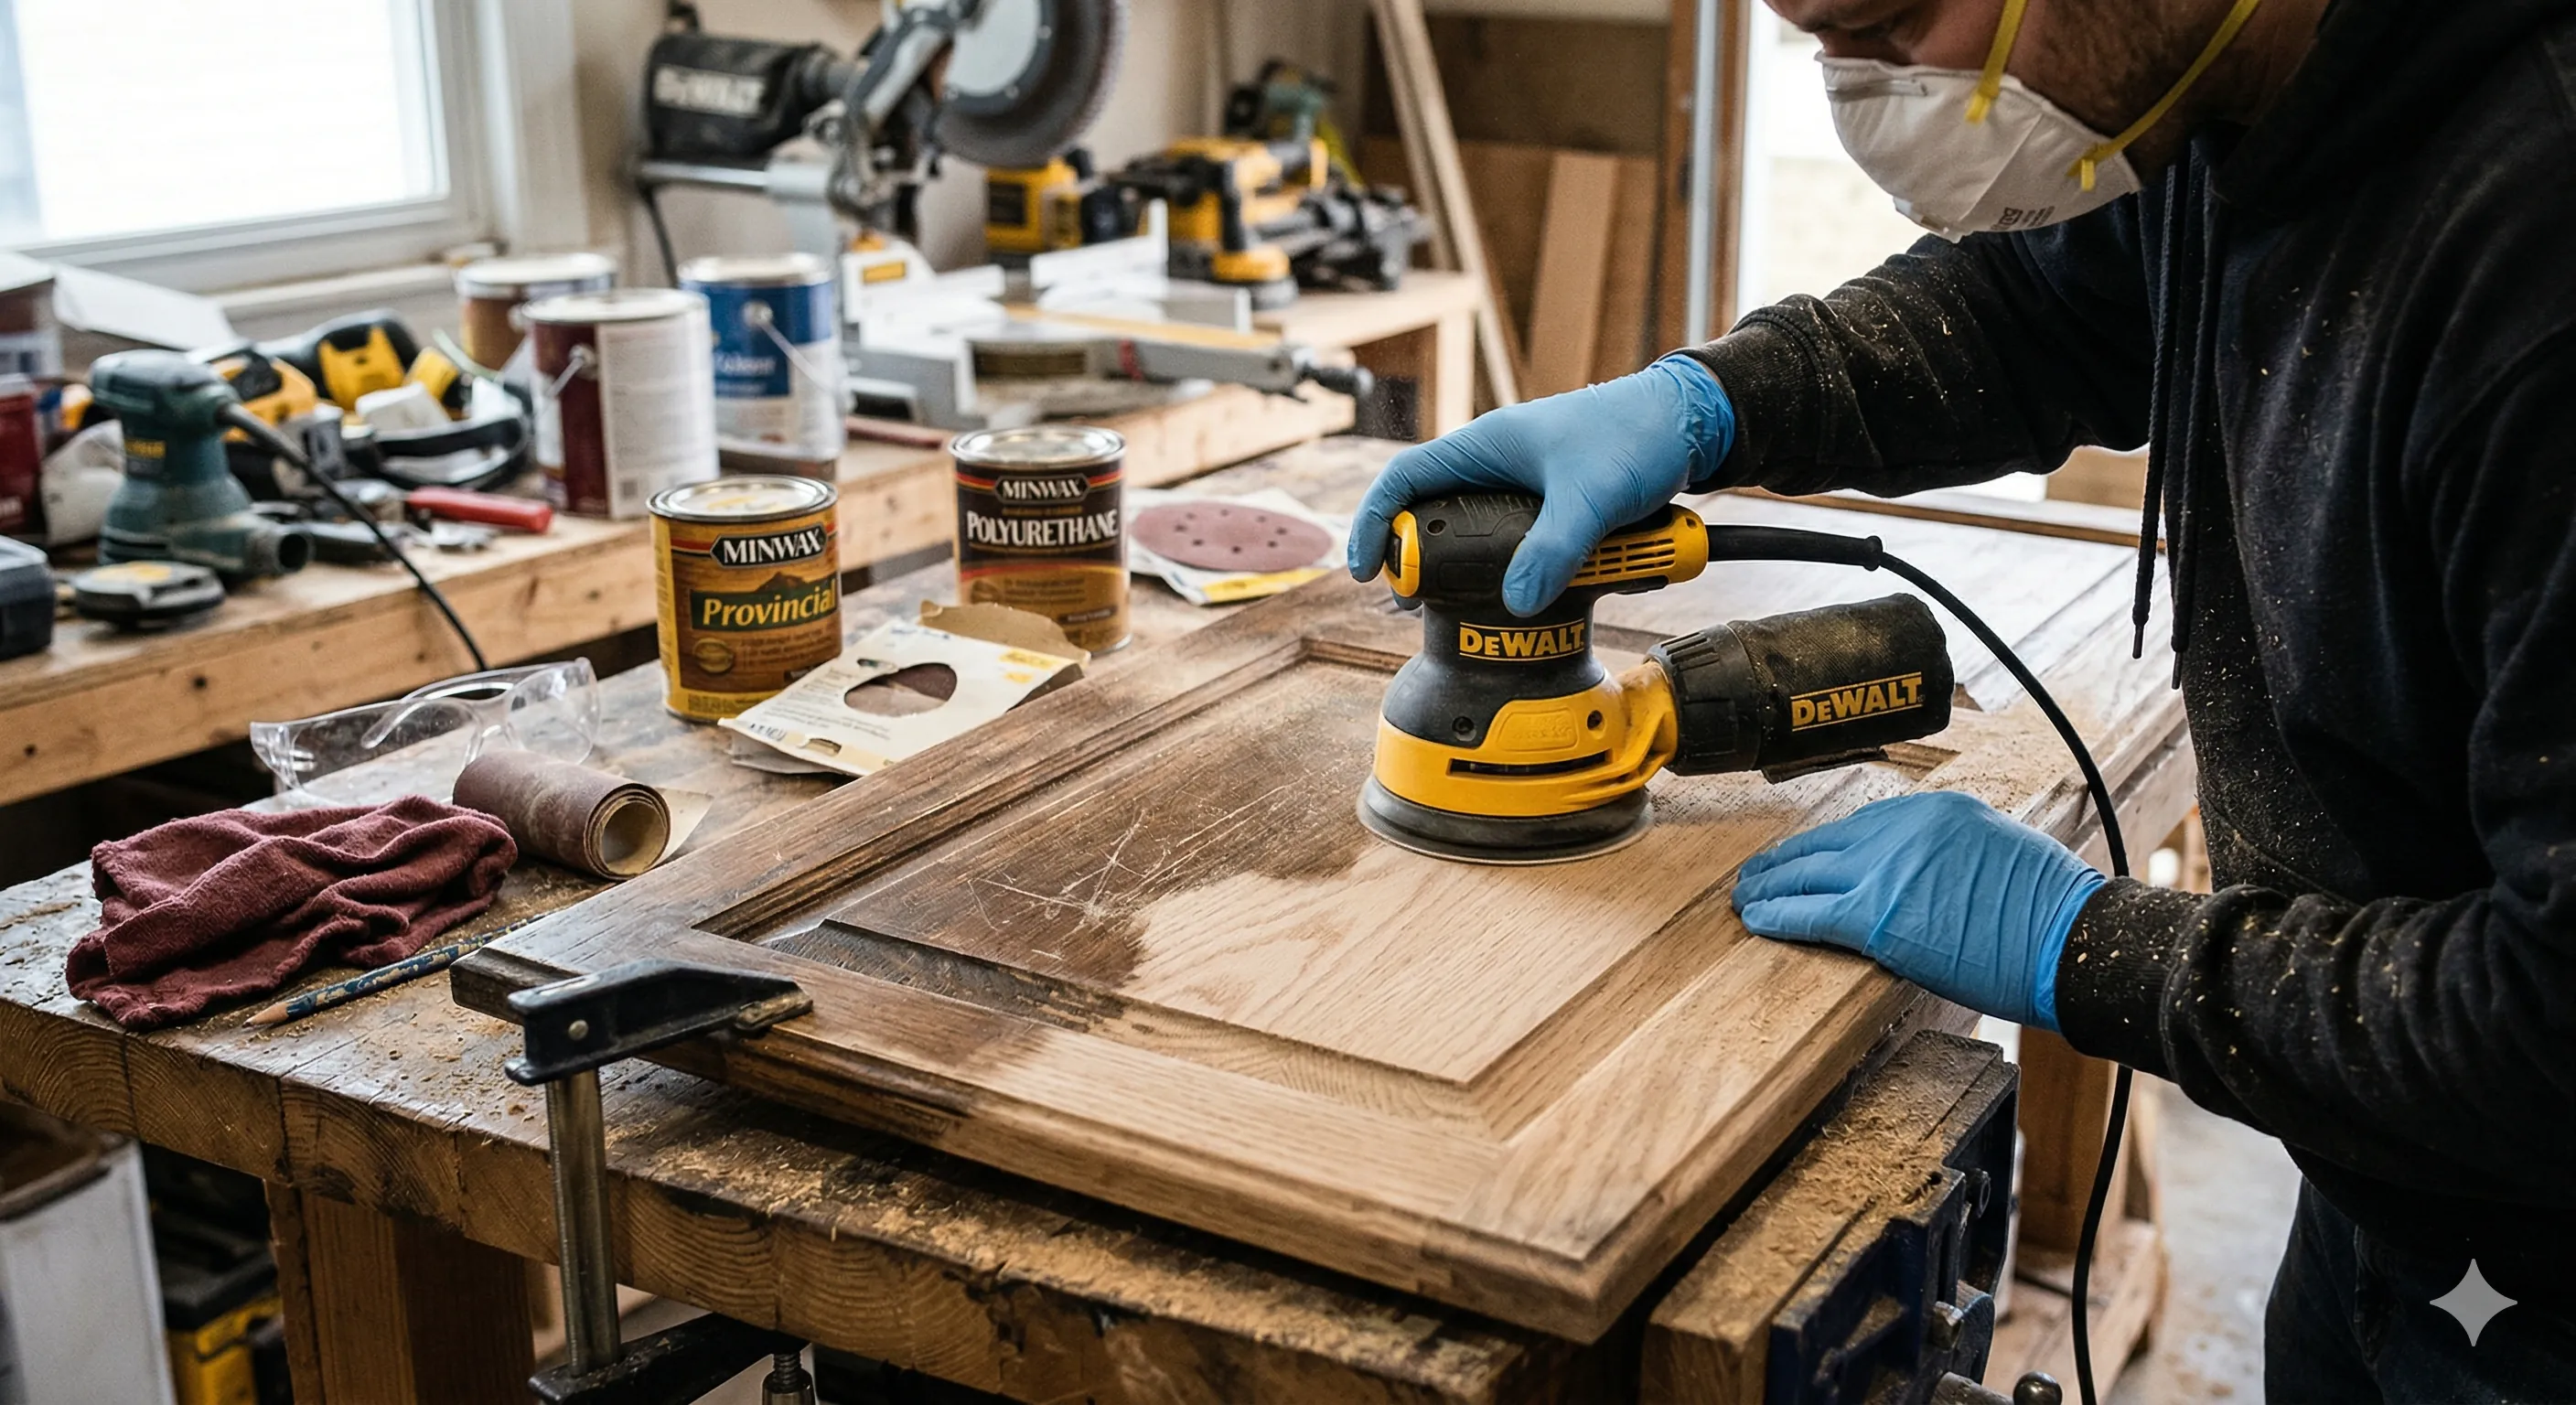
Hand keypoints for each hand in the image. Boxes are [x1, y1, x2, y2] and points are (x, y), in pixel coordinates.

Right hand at [1346, 356, 1736, 615]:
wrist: (1691, 422)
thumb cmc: (1637, 435)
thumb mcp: (1591, 497)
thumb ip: (1554, 549)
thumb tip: (1516, 603)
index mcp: (1483, 446)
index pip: (1403, 481)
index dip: (1375, 524)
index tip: (1368, 570)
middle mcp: (1493, 463)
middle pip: (1431, 514)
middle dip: (1417, 561)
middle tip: (1414, 605)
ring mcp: (1520, 484)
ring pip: (1471, 532)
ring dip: (1462, 571)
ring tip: (1456, 610)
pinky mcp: (1548, 504)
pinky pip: (1511, 541)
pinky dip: (1507, 570)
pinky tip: (1516, 597)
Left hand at [1730, 791, 2105, 1029]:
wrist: (2072, 938)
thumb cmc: (2048, 911)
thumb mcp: (1994, 851)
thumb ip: (1945, 855)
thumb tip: (1916, 878)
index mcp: (1935, 811)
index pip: (1860, 827)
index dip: (1824, 847)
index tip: (1803, 857)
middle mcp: (1905, 830)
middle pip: (1826, 844)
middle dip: (1786, 862)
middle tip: (1756, 873)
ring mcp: (1889, 870)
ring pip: (1809, 875)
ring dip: (1770, 888)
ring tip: (1745, 898)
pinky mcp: (1879, 916)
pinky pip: (1812, 913)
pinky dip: (1779, 916)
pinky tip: (1757, 921)